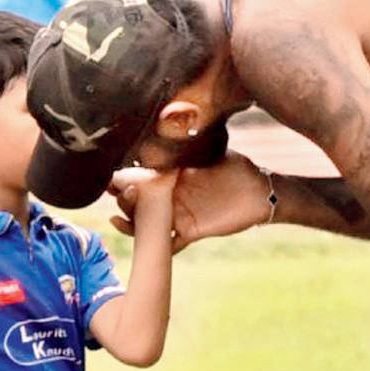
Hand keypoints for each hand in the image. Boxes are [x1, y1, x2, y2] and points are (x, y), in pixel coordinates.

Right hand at [109, 151, 269, 251]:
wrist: (260, 193)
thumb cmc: (238, 168)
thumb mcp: (212, 153)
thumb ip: (191, 146)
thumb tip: (175, 124)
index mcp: (172, 177)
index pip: (140, 178)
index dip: (121, 179)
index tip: (109, 178)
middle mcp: (172, 197)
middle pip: (137, 203)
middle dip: (123, 199)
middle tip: (120, 193)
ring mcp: (179, 215)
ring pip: (146, 225)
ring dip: (130, 224)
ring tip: (119, 218)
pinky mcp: (191, 231)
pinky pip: (170, 244)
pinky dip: (156, 246)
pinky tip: (145, 243)